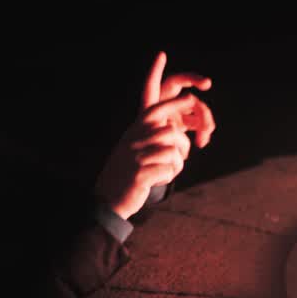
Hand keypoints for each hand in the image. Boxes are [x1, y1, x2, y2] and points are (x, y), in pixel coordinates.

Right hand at [96, 52, 214, 219]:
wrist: (107, 198)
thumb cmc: (125, 173)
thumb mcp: (132, 149)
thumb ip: (148, 137)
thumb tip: (172, 128)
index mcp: (132, 133)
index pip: (154, 111)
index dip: (173, 104)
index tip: (189, 99)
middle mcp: (133, 142)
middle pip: (171, 132)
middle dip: (183, 146)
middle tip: (180, 158)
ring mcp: (136, 158)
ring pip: (172, 152)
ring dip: (176, 165)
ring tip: (166, 172)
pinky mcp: (141, 175)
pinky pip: (168, 170)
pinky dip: (168, 177)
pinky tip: (157, 181)